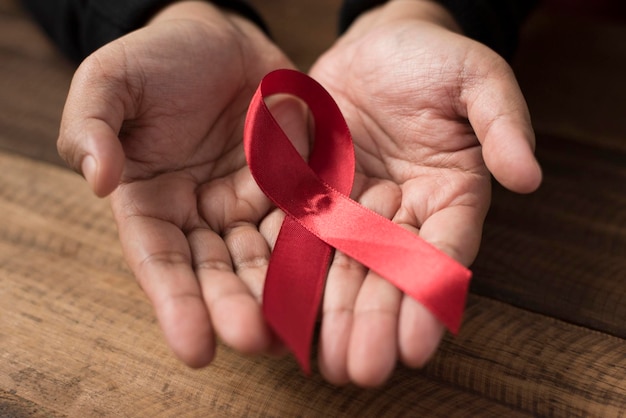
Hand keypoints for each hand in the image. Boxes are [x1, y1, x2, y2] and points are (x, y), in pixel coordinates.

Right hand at [57, 2, 298, 365]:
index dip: (176, 304)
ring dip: (279, 291)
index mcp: (152, 203)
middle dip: (234, 307)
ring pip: (266, 256)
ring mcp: (250, 204)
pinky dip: (318, 247)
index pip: (161, 262)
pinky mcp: (292, 185)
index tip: (194, 346)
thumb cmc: (158, 60)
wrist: (219, 39)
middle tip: (254, 339)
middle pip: (218, 271)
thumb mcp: (110, 81)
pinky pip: (307, 219)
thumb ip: (92, 126)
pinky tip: (333, 273)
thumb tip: (98, 180)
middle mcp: (202, 215)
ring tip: (295, 322)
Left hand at [309, 0, 541, 385]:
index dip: (429, 297)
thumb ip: (502, 121)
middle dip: (373, 321)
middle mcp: (400, 213)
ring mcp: (353, 207)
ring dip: (330, 312)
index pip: (443, 254)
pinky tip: (277, 305)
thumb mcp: (477, 77)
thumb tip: (529, 175)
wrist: (377, 47)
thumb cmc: (434, 59)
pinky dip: (288, 268)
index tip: (416, 344)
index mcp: (449, 196)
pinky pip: (296, 231)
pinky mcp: (311, 192)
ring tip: (320, 358)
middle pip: (386, 274)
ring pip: (340, 266)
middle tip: (359, 368)